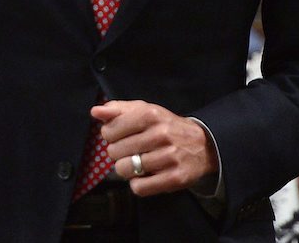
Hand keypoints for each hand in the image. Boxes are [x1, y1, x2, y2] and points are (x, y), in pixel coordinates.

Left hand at [92, 100, 218, 197]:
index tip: (119, 136)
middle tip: (130, 150)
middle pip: (115, 151)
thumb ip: (117, 109)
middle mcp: (161, 134)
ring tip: (136, 163)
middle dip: (118, 153)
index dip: (109, 136)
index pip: (110, 130)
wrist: (203, 144)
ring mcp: (169, 157)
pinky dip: (137, 184)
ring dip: (126, 169)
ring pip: (125, 170)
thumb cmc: (165, 126)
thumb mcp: (144, 110)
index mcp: (150, 114)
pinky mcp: (175, 178)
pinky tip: (144, 176)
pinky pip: (139, 187)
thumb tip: (95, 112)